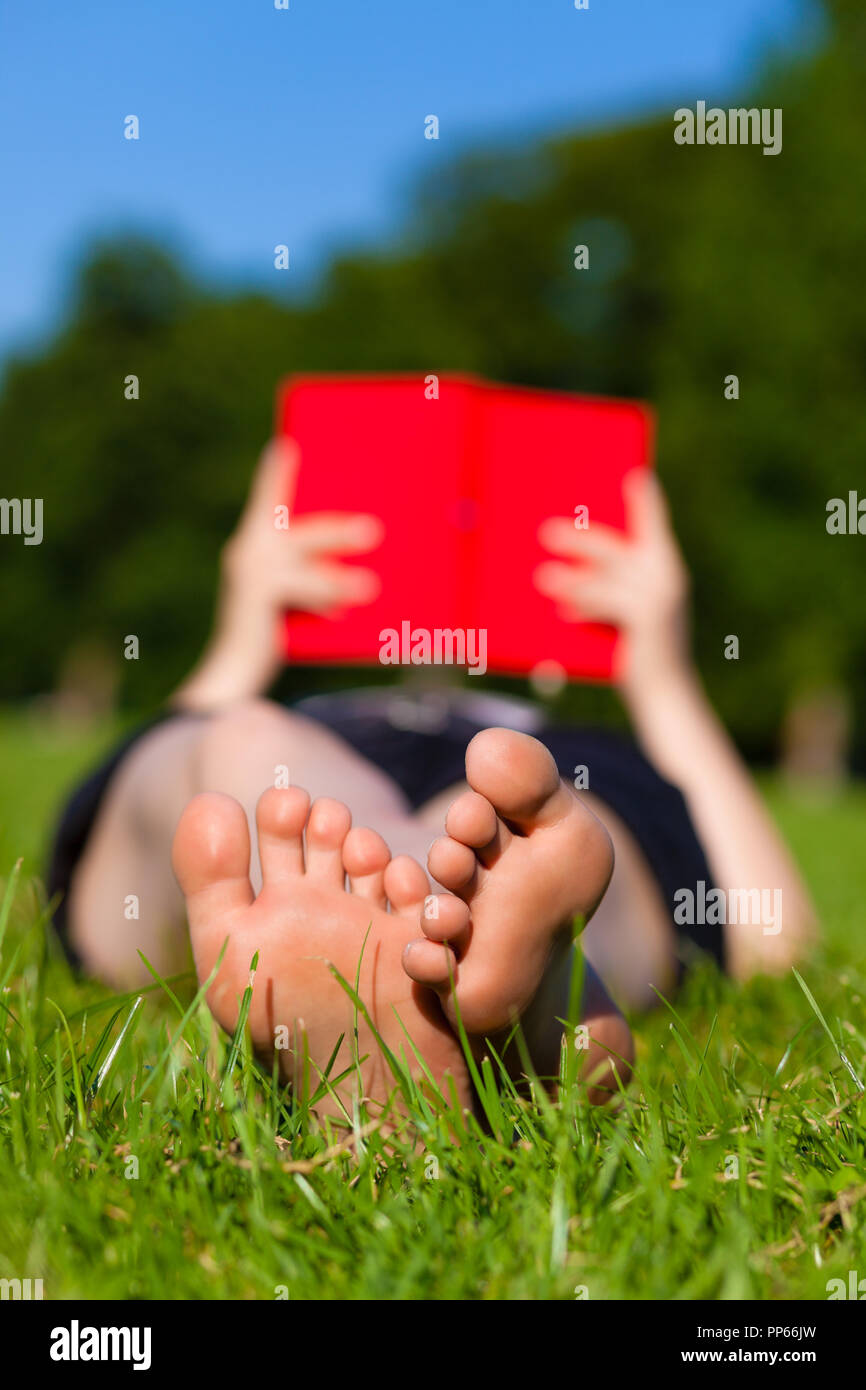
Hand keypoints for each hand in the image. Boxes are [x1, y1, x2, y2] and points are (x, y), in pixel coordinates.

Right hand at [172, 439, 382, 709]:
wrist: (233, 676)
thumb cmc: (271, 636)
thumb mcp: (295, 600)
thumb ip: (319, 581)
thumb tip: (375, 577)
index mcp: (255, 544)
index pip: (270, 499)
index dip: (277, 474)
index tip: (288, 447)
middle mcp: (247, 551)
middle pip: (299, 529)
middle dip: (336, 531)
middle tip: (374, 532)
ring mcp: (248, 573)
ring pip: (303, 561)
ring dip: (338, 573)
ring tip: (371, 584)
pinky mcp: (255, 597)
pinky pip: (300, 591)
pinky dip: (326, 599)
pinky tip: (348, 610)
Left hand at [534, 469, 690, 691]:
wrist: (667, 699)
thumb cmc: (640, 656)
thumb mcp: (626, 619)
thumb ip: (605, 592)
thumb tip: (554, 573)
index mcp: (665, 569)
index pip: (653, 526)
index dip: (645, 501)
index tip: (633, 474)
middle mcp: (669, 578)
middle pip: (619, 547)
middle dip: (582, 538)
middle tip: (547, 531)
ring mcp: (663, 599)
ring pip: (610, 575)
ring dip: (573, 575)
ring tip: (542, 576)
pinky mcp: (650, 622)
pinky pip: (609, 605)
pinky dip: (585, 606)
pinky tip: (562, 611)